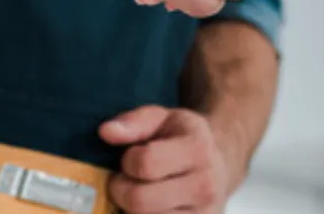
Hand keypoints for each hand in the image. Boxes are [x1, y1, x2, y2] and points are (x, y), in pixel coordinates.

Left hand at [100, 106, 240, 213]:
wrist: (217, 167)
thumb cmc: (182, 140)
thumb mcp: (162, 119)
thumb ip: (133, 122)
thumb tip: (106, 132)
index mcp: (197, 149)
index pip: (146, 163)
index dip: (127, 161)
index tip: (129, 159)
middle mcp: (205, 185)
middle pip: (139, 201)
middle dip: (120, 190)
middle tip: (124, 182)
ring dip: (130, 210)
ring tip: (139, 195)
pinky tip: (148, 208)